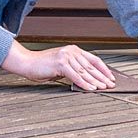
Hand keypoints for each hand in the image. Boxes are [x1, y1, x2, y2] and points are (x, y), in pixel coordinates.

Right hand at [1, 40, 115, 91]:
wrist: (27, 63)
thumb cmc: (42, 66)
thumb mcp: (62, 65)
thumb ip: (74, 69)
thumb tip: (88, 79)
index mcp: (73, 50)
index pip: (93, 59)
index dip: (104, 69)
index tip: (111, 77)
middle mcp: (71, 51)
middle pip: (91, 66)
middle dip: (102, 77)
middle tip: (110, 85)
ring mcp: (66, 56)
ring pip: (84, 71)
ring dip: (95, 81)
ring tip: (103, 88)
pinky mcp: (60, 63)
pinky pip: (75, 76)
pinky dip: (84, 83)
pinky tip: (90, 88)